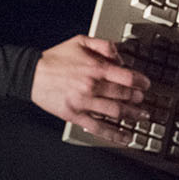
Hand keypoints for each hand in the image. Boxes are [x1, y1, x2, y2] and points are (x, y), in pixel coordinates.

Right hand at [30, 35, 151, 144]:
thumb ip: (104, 45)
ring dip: (132, 115)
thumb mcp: (81, 41)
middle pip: (124, 95)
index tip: (146, 84)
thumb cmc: (55, 58)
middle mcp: (92, 86)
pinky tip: (125, 138)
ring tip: (141, 117)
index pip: (127, 77)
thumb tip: (121, 56)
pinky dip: (114, 134)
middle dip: (138, 99)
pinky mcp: (75, 115)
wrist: (31, 74)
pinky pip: (98, 127)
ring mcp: (84, 103)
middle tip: (144, 100)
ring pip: (115, 112)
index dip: (141, 81)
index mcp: (96, 68)